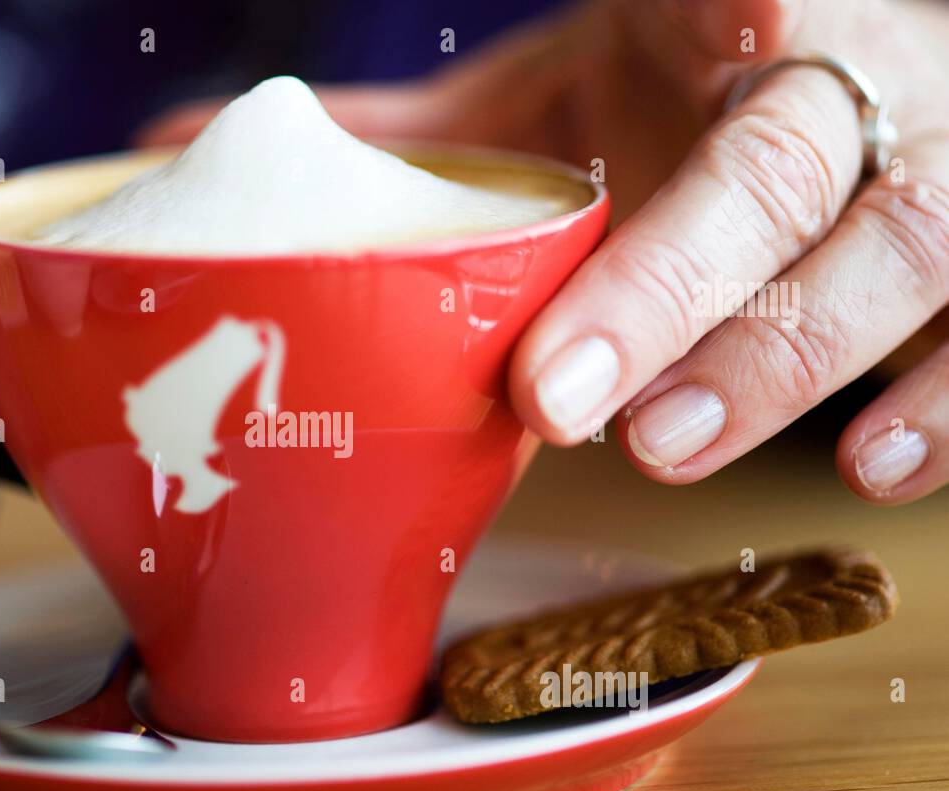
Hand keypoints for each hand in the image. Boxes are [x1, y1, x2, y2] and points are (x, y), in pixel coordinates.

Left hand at [140, 0, 948, 504]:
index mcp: (750, 13)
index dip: (649, 203)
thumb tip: (192, 132)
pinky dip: (948, 410)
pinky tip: (870, 471)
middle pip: (793, 180)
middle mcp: (860, 79)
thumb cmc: (687, 71)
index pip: (726, 56)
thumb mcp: (560, 78)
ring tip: (672, 450)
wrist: (846, 35)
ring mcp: (943, 164)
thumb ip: (413, 126)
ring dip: (791, 365)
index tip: (553, 320)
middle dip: (686, 298)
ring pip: (910, 258)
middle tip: (569, 402)